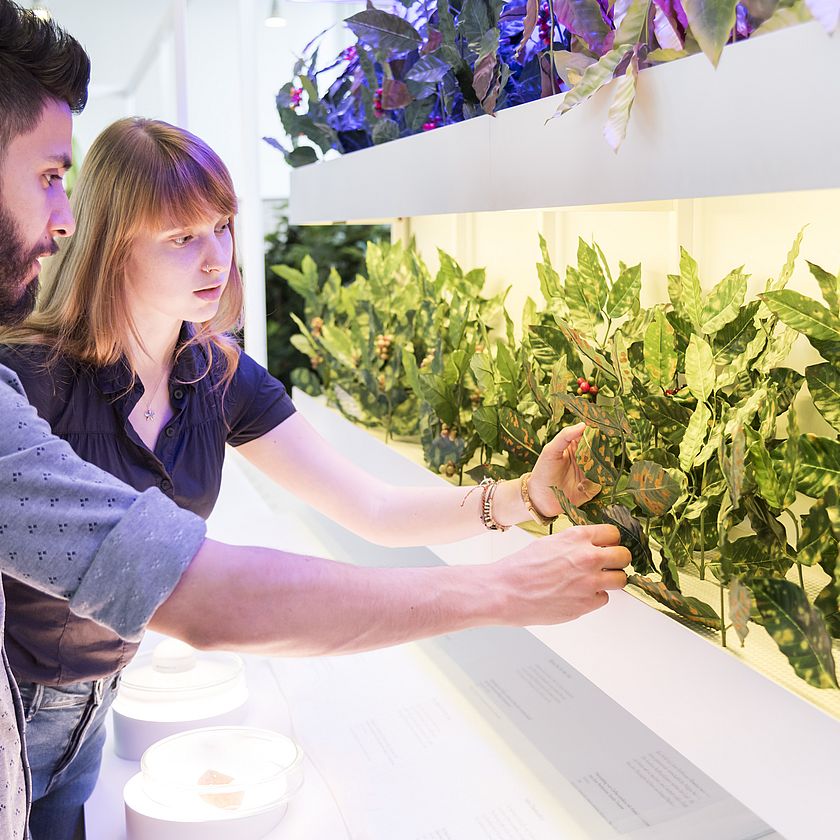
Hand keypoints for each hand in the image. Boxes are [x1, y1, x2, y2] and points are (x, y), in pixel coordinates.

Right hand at [494, 524, 628, 625]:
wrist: (506, 592)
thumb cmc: (521, 568)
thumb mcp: (549, 542)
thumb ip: (574, 543)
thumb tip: (590, 547)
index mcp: (577, 537)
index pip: (613, 533)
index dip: (610, 541)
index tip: (608, 546)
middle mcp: (588, 557)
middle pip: (624, 556)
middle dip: (617, 560)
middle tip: (608, 565)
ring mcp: (590, 582)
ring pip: (621, 579)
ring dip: (610, 580)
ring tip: (594, 582)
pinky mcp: (587, 603)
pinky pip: (604, 598)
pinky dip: (595, 598)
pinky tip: (578, 595)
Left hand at [527, 423, 599, 514]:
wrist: (540, 498)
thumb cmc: (543, 471)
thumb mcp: (551, 450)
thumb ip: (565, 436)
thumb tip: (583, 424)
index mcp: (576, 447)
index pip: (589, 436)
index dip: (595, 431)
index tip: (601, 427)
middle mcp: (585, 458)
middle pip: (601, 449)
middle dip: (603, 447)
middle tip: (601, 445)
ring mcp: (591, 472)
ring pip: (605, 464)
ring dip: (603, 462)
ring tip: (596, 462)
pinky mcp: (593, 487)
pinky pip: (603, 481)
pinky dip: (600, 478)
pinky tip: (590, 479)